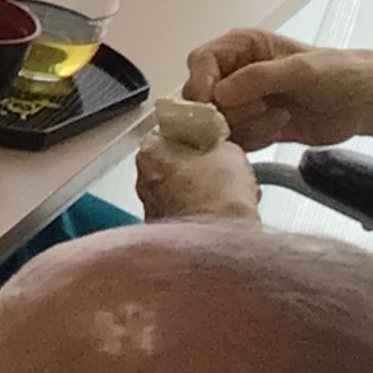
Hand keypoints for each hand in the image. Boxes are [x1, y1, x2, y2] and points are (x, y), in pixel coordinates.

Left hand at [135, 132, 260, 220]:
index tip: (208, 143)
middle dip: (197, 167)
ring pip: (178, 191)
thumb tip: (218, 149)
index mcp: (152, 149)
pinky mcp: (161, 232)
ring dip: (200, 192)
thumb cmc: (218, 195)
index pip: (168, 132)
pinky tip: (222, 215)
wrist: (219, 240)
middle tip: (221, 169)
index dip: (193, 137)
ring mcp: (150, 206)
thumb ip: (214, 144)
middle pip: (172, 164)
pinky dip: (200, 214)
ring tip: (229, 196)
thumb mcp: (229, 151)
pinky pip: (183, 214)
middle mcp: (143, 178)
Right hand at [183, 28, 372, 147]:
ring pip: (218, 123)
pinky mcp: (254, 127)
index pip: (201, 62)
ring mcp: (244, 102)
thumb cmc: (340, 74)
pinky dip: (254, 139)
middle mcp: (236, 73)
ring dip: (246, 126)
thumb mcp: (301, 71)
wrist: (369, 102)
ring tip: (280, 116)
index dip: (200, 83)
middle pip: (203, 98)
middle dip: (228, 110)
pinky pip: (236, 140)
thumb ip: (258, 79)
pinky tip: (281, 127)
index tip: (212, 106)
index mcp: (242, 47)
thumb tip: (217, 95)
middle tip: (263, 108)